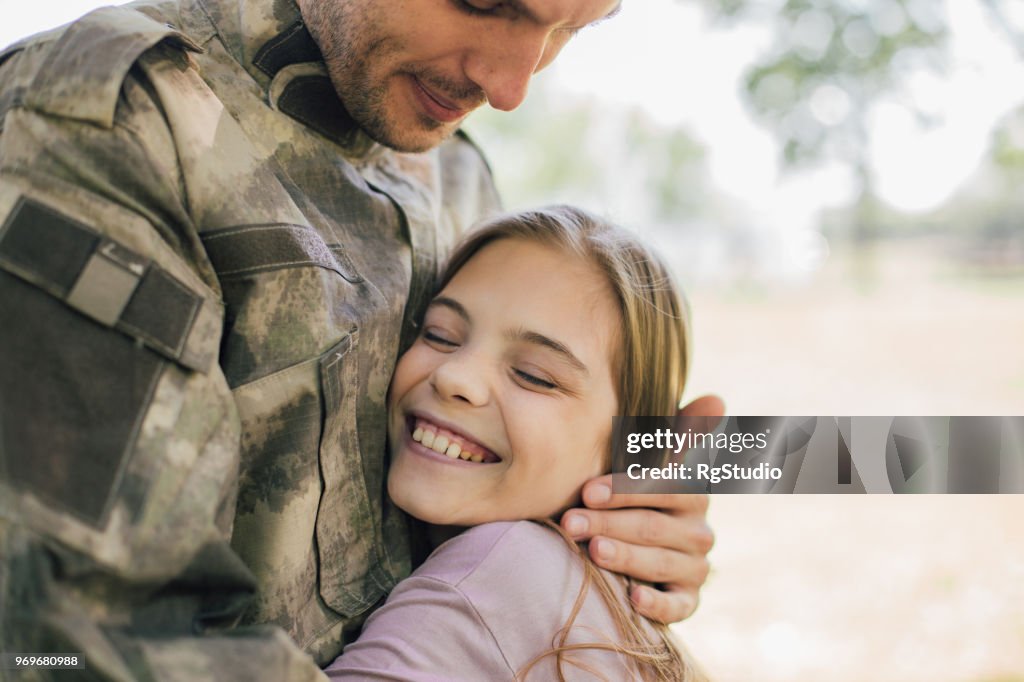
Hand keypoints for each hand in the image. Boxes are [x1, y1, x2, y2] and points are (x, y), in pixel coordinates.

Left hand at [560, 394, 724, 622]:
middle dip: (608, 523)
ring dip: (625, 557)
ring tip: (592, 553)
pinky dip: (656, 603)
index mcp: (692, 491)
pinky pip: (677, 607)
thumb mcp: (649, 460)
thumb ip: (679, 430)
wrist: (631, 542)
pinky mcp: (687, 600)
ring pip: (660, 563)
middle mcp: (699, 530)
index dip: (626, 489)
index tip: (587, 491)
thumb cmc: (633, 491)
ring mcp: (694, 567)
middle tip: (570, 522)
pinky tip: (631, 598)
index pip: (665, 487)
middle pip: (654, 526)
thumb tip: (716, 398)